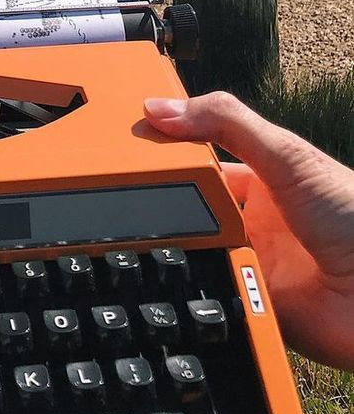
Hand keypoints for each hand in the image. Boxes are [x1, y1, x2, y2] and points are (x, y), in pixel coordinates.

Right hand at [144, 91, 353, 370]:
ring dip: (179, 251)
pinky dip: (197, 292)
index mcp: (261, 180)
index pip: (199, 160)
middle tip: (130, 197)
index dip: (167, 153)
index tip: (126, 147)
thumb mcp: (286, 155)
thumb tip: (160, 106)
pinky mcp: (252, 307)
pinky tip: (186, 280)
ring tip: (159, 239)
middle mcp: (253, 223)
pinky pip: (209, 298)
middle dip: (164, 206)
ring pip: (192, 255)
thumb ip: (225, 123)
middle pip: (188, 209)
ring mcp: (252, 266)